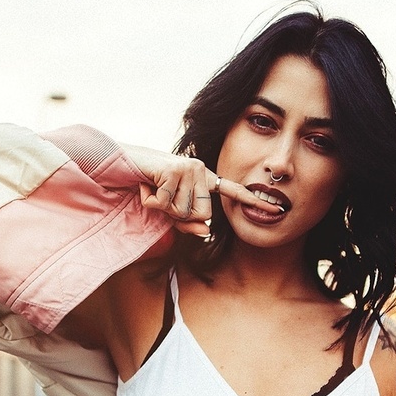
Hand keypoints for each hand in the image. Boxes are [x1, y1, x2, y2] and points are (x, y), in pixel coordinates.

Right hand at [120, 144, 281, 237]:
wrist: (119, 164)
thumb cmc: (146, 187)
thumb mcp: (168, 210)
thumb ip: (188, 223)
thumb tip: (205, 230)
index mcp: (204, 179)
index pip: (233, 192)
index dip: (255, 202)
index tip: (277, 209)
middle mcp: (201, 170)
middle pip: (201, 215)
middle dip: (177, 216)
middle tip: (160, 197)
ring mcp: (189, 168)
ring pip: (183, 212)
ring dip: (162, 208)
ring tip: (152, 189)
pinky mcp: (174, 170)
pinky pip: (167, 205)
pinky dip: (151, 200)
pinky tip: (145, 185)